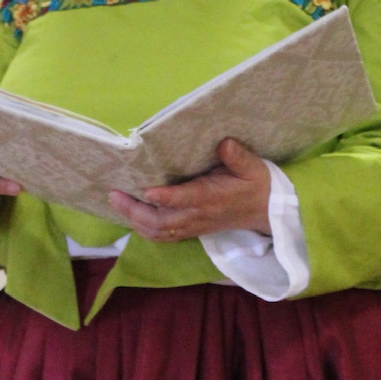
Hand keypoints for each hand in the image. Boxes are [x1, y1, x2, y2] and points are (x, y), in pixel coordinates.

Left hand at [108, 138, 271, 242]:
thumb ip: (238, 157)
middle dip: (135, 210)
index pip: (186, 200)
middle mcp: (198, 216)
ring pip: (158, 231)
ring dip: (135, 220)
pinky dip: (144, 229)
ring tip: (117, 202)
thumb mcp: (253, 167)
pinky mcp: (191, 230)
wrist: (266, 212)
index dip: (165, 198)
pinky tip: (131, 215)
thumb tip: (224, 143)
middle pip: (161, 221)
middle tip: (114, 194)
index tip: (147, 191)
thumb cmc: (257, 185)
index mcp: (212, 198)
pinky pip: (163, 236)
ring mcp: (193, 226)